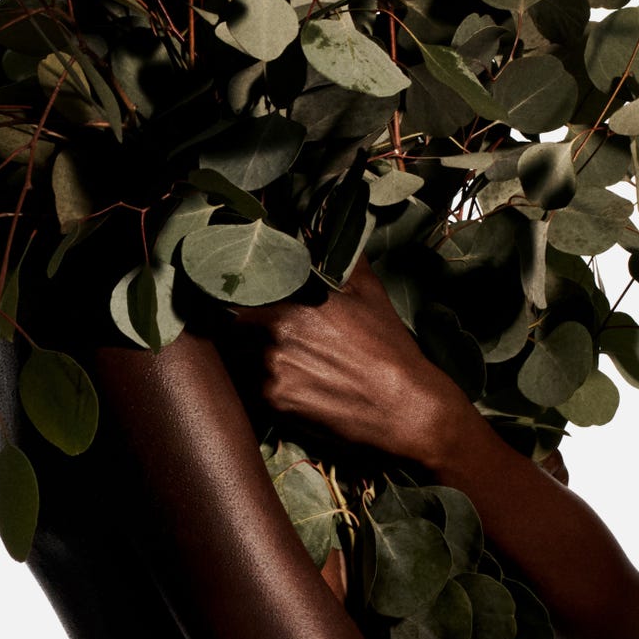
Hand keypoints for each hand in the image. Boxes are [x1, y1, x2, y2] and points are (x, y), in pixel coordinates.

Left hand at [232, 257, 469, 466]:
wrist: (406, 410)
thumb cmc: (388, 349)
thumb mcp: (368, 291)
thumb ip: (339, 256)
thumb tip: (326, 227)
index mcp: (288, 303)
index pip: (235, 293)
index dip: (231, 293)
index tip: (236, 295)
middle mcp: (272, 336)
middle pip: (231, 327)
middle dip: (240, 327)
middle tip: (257, 330)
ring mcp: (269, 372)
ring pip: (238, 358)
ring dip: (247, 356)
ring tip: (279, 359)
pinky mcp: (273, 405)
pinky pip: (251, 388)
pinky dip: (261, 384)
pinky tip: (288, 383)